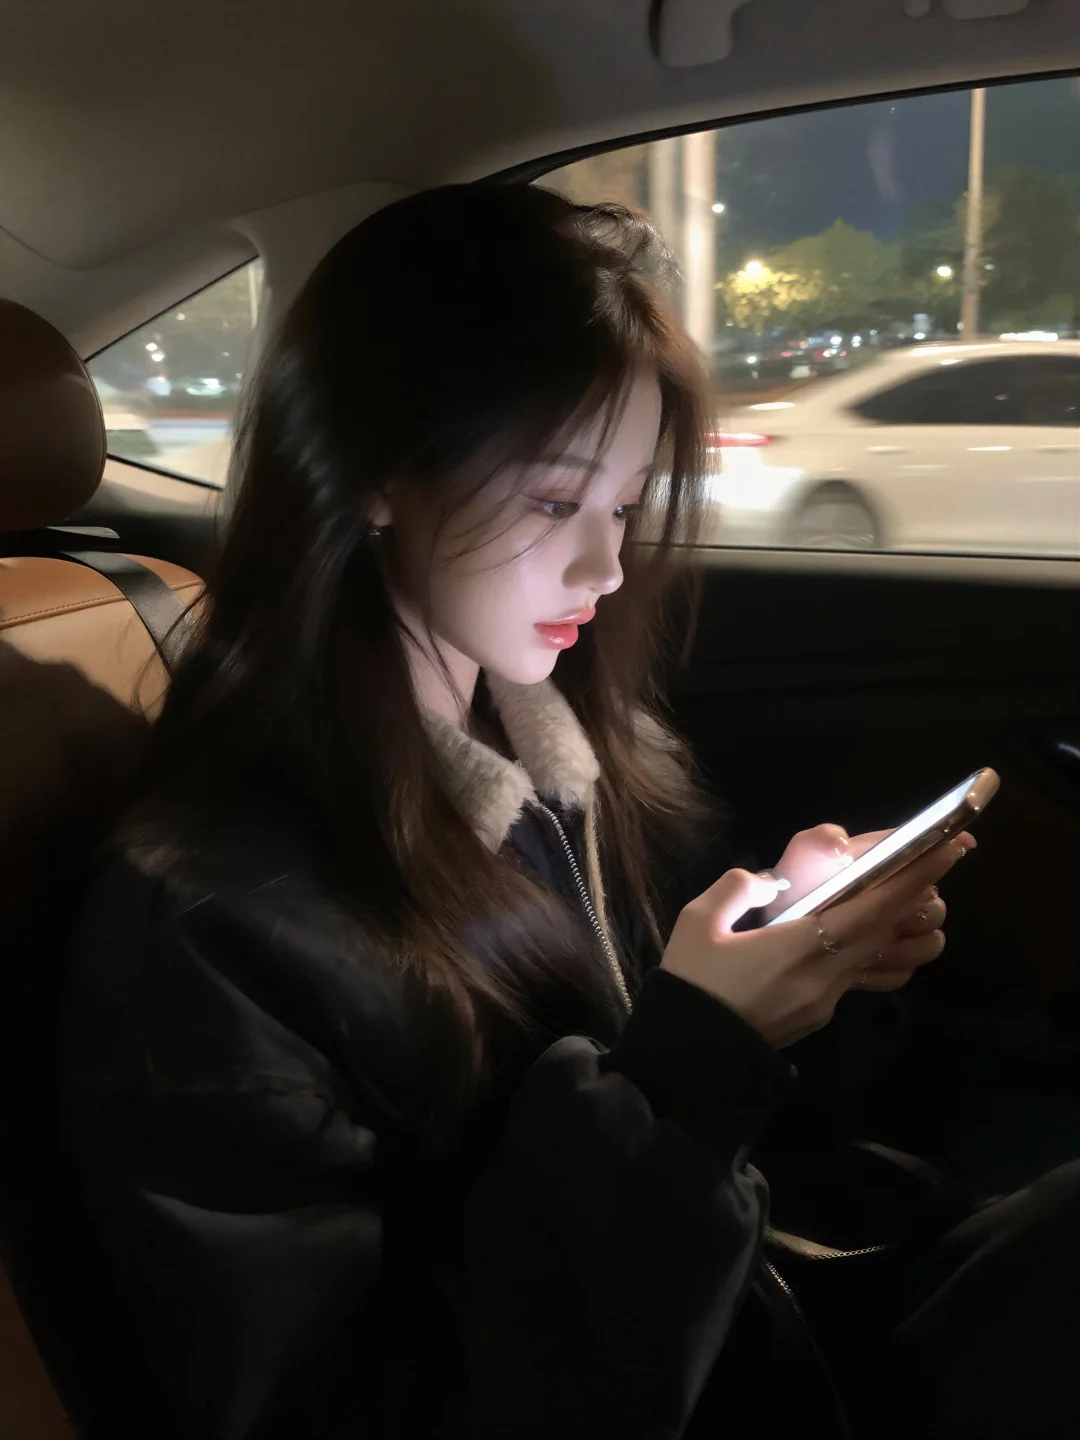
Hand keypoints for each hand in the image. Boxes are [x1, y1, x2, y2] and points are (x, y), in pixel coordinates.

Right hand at [659, 832, 974, 1047]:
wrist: (687, 1056)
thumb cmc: (691, 983)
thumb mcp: (697, 922)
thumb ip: (736, 888)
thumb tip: (770, 882)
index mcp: (798, 948)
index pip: (871, 909)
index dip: (911, 879)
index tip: (943, 851)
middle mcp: (826, 975)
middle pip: (887, 929)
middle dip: (918, 890)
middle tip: (943, 856)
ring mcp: (828, 999)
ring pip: (880, 954)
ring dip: (904, 923)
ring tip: (909, 893)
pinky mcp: (821, 1012)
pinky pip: (862, 973)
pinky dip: (877, 944)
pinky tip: (868, 930)